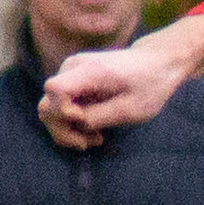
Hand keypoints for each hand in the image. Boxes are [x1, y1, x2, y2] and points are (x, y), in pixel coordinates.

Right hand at [39, 17, 203, 148]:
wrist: (156, 63)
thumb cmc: (149, 85)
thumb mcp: (131, 109)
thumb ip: (98, 117)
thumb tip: (74, 124)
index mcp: (89, 70)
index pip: (55, 90)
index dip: (63, 112)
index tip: (85, 122)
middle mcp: (72, 68)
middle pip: (47, 104)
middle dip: (64, 130)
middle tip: (92, 141)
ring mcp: (69, 73)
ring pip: (50, 108)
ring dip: (68, 130)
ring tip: (95, 138)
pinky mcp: (72, 81)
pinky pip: (59, 106)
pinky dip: (72, 123)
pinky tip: (93, 130)